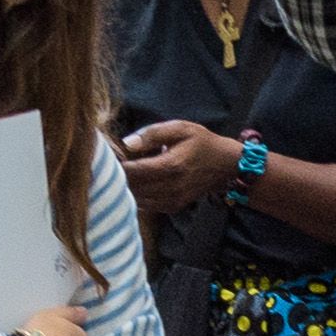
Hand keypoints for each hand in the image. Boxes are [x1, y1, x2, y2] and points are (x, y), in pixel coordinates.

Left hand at [117, 116, 238, 214]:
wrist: (225, 164)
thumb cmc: (201, 142)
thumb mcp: (179, 128)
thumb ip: (152, 134)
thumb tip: (127, 143)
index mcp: (171, 165)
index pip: (134, 171)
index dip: (117, 165)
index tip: (110, 156)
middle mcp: (171, 187)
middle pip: (133, 187)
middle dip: (119, 177)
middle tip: (111, 164)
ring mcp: (173, 200)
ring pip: (137, 199)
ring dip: (127, 188)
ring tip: (122, 173)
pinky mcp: (173, 207)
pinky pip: (146, 206)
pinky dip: (138, 196)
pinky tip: (137, 183)